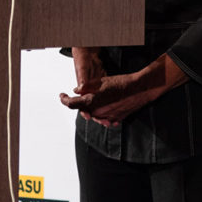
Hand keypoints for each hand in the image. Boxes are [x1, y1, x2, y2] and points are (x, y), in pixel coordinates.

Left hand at [58, 53, 186, 125]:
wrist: (139, 89)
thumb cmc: (120, 83)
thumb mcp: (101, 81)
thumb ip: (86, 86)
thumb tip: (76, 90)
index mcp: (91, 102)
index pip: (72, 104)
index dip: (64, 100)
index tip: (62, 95)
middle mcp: (97, 113)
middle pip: (83, 110)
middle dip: (81, 102)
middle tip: (82, 92)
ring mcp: (107, 118)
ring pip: (94, 115)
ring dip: (93, 107)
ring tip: (99, 97)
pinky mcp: (115, 119)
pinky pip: (105, 118)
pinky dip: (103, 113)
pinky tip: (108, 105)